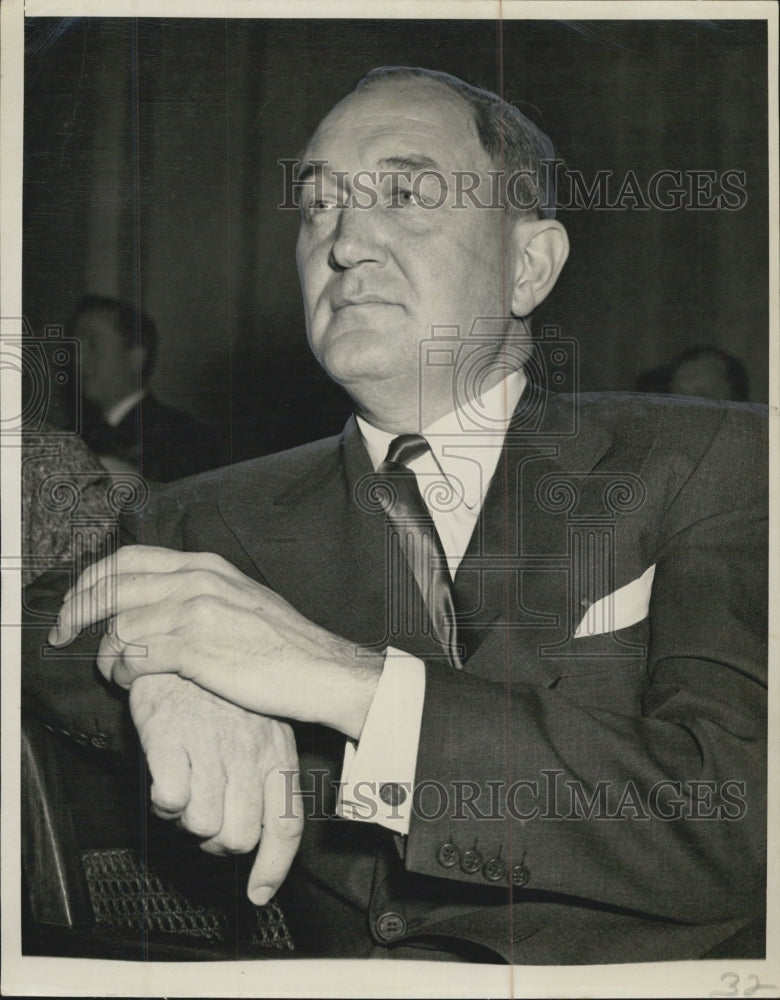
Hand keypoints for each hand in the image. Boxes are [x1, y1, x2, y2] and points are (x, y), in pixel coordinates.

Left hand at [49, 544, 381, 738]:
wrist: (323, 669)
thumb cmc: (287, 644)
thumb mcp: (244, 599)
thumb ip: (202, 593)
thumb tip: (162, 603)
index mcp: (207, 566)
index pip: (129, 558)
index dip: (93, 579)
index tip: (77, 601)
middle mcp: (197, 582)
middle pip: (112, 586)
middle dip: (76, 610)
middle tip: (63, 632)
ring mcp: (196, 614)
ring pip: (119, 627)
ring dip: (105, 654)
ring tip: (112, 672)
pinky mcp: (196, 651)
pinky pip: (135, 659)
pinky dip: (122, 673)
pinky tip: (130, 683)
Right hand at [129, 673, 302, 904]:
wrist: (181, 645)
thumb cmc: (221, 691)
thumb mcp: (261, 726)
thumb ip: (266, 774)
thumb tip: (264, 832)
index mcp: (276, 752)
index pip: (285, 825)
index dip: (273, 868)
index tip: (259, 894)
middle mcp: (248, 754)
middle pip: (239, 836)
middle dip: (218, 840)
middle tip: (205, 815)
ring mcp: (211, 747)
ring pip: (203, 824)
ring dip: (188, 817)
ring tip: (185, 785)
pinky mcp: (172, 740)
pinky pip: (169, 800)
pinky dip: (163, 799)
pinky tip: (165, 774)